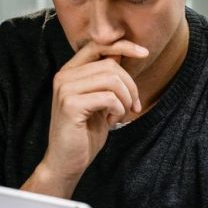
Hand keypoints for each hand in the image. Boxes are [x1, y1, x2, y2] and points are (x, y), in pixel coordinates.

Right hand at [31, 40, 147, 196]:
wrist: (67, 162)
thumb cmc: (85, 133)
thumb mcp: (100, 100)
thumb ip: (105, 78)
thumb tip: (122, 52)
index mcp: (69, 72)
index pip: (97, 45)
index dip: (123, 46)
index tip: (144, 53)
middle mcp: (63, 76)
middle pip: (110, 64)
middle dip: (131, 85)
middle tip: (134, 106)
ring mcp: (65, 89)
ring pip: (111, 79)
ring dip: (126, 99)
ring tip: (121, 114)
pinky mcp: (70, 105)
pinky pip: (108, 97)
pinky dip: (118, 110)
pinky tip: (111, 121)